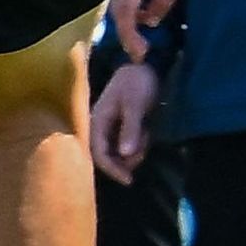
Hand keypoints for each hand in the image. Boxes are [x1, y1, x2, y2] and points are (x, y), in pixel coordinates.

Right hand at [88, 60, 160, 181]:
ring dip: (133, 151)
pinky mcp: (122, 124)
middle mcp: (101, 125)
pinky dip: (137, 144)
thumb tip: (125, 156)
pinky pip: (126, 143)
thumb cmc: (137, 83)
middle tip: (144, 155)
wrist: (147, 65)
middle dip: (125, 160)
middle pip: (107, 155)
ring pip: (118, 150)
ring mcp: (112, 125)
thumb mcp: (135, 106)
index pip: (99, 152)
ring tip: (147, 136)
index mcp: (98, 120)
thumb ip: (130, 130)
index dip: (112, 169)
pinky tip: (147, 131)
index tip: (129, 180)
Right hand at [107, 0, 204, 61]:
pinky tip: (143, 18)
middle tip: (140, 53)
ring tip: (142, 40)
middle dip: (126, 33)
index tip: (139, 52)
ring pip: (118, 2)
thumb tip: (151, 21)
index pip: (126, 10)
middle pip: (117, 9)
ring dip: (128, 22)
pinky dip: (130, 9)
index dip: (129, 34)